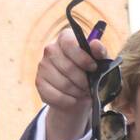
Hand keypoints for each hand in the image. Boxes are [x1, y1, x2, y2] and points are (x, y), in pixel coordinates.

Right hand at [36, 25, 108, 139]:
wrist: (79, 91)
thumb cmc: (90, 72)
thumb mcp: (99, 62)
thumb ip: (99, 52)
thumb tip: (95, 45)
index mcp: (65, 38)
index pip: (69, 44)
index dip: (83, 58)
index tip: (93, 68)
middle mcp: (51, 49)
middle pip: (67, 67)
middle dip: (83, 80)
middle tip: (89, 85)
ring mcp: (43, 66)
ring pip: (63, 84)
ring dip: (77, 92)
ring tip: (82, 92)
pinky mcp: (40, 83)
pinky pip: (55, 96)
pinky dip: (68, 101)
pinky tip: (73, 99)